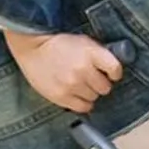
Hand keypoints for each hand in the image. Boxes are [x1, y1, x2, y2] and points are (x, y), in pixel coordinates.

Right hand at [4, 30, 122, 111]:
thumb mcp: (83, 41)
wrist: (32, 48)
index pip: (115, 69)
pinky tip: (75, 93)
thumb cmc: (58, 45)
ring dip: (89, 92)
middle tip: (89, 78)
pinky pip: (83, 107)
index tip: (111, 74)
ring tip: (78, 83)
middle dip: (99, 83)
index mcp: (91, 53)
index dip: (114, 73)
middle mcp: (83, 69)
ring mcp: (72, 84)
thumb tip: (114, 70)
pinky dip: (82, 102)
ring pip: (94, 98)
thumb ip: (99, 55)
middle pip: (105, 87)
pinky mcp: (62, 96)